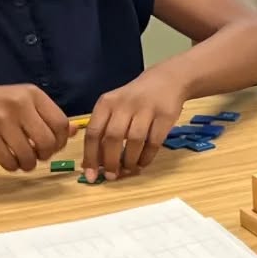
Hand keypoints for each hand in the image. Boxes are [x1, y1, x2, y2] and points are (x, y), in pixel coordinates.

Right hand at [0, 82, 69, 171]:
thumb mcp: (19, 102)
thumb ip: (45, 116)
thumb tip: (74, 130)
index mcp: (31, 94)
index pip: (60, 123)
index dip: (60, 141)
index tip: (51, 146)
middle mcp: (19, 103)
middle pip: (48, 142)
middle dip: (45, 155)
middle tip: (36, 156)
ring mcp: (2, 119)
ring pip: (29, 155)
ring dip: (27, 164)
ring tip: (21, 160)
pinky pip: (9, 161)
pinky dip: (11, 166)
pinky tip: (7, 160)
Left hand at [82, 65, 188, 180]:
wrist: (167, 81)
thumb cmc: (134, 100)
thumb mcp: (115, 107)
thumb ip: (103, 131)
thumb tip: (92, 163)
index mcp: (106, 103)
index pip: (93, 132)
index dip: (91, 157)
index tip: (90, 175)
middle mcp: (124, 104)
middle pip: (113, 138)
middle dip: (111, 161)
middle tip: (111, 176)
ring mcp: (146, 108)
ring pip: (134, 140)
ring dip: (130, 160)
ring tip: (129, 169)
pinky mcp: (165, 115)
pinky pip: (154, 142)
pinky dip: (147, 157)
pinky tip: (143, 162)